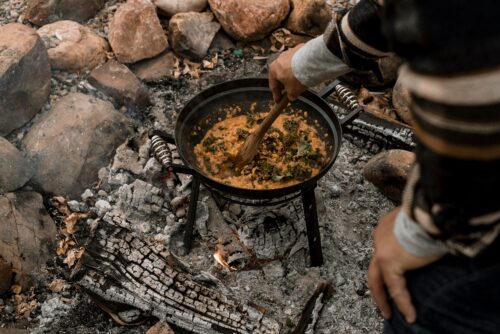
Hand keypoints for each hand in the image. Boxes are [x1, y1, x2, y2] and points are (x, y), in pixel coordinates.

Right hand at [268, 44, 306, 101]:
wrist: (310, 62)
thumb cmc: (297, 76)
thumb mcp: (293, 91)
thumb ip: (290, 95)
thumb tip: (291, 96)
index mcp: (273, 69)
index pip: (273, 85)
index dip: (276, 94)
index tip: (278, 100)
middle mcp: (279, 59)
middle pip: (280, 74)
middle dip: (284, 83)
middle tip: (288, 90)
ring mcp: (289, 52)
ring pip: (289, 66)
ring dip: (292, 74)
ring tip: (298, 81)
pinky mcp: (299, 49)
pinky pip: (298, 60)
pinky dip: (299, 67)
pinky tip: (305, 72)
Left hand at [367, 208, 441, 322]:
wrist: (429, 210)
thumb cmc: (429, 212)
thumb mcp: (418, 220)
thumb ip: (415, 232)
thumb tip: (425, 239)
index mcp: (385, 227)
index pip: (384, 249)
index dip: (387, 265)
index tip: (396, 276)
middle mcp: (379, 237)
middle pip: (374, 268)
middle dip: (377, 287)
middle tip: (382, 302)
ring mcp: (381, 250)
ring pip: (378, 280)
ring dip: (383, 298)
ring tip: (389, 313)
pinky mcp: (390, 262)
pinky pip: (396, 288)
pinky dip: (403, 302)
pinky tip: (409, 314)